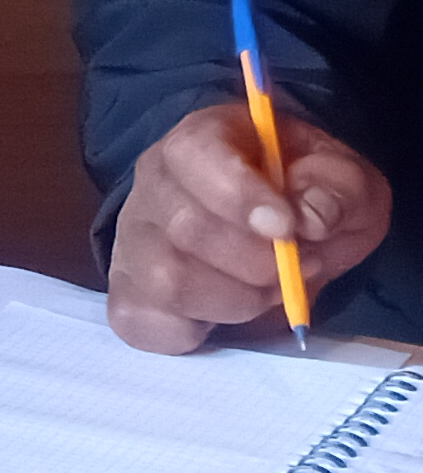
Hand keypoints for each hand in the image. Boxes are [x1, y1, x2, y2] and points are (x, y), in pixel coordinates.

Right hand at [107, 101, 391, 353]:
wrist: (278, 227)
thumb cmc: (305, 193)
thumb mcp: (343, 177)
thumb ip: (335, 188)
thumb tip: (310, 220)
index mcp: (200, 139)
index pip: (193, 155)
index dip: (238, 194)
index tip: (287, 228)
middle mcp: (152, 185)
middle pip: (184, 228)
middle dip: (257, 262)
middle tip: (304, 264)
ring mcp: (133, 241)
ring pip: (166, 281)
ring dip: (237, 300)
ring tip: (272, 290)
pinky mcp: (129, 293)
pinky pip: (142, 322)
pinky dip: (192, 333)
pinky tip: (225, 314)